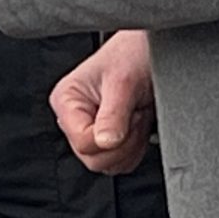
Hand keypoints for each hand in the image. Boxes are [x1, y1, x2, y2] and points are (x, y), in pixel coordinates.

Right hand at [51, 31, 156, 175]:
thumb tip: (104, 143)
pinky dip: (135, 148)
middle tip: (134, 111)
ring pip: (108, 165)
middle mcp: (74, 118)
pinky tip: (137, 122)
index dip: (110, 135)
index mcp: (66, 101)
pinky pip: (121, 163)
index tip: (127, 111)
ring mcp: (91, 131)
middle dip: (123, 141)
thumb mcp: (123, 80)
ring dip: (131, 144)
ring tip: (135, 113)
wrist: (151, 52)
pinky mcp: (109, 140)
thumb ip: (113, 114)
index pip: (83, 142)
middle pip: (93, 159)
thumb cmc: (133, 54)